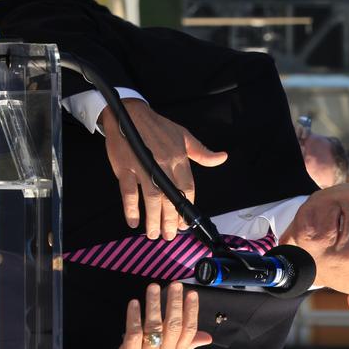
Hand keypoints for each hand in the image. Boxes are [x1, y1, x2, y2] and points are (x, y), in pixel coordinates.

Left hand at [94, 283, 211, 348]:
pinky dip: (134, 317)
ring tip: (153, 287)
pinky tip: (134, 303)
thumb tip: (207, 337)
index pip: (189, 330)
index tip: (192, 293)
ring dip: (154, 305)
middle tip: (175, 285)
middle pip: (173, 326)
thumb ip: (187, 345)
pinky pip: (134, 333)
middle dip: (175, 303)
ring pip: (154, 327)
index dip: (191, 311)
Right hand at [101, 100, 226, 239]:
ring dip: (153, 219)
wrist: (129, 112)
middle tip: (169, 236)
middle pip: (170, 198)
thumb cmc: (157, 127)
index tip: (184, 223)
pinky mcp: (125, 167)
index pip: (188, 188)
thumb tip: (222, 158)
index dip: (187, 208)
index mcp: (179, 158)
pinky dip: (130, 208)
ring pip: (152, 198)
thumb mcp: (183, 136)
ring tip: (153, 234)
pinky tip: (133, 222)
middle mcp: (163, 164)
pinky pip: (129, 192)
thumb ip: (202, 152)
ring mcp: (143, 167)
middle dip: (170, 220)